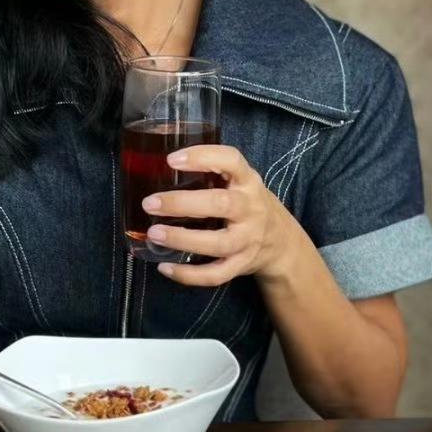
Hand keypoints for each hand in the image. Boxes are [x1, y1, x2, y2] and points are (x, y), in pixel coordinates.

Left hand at [142, 145, 299, 286]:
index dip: (202, 157)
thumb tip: (157, 169)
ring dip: (182, 239)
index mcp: (248, 182)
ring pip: (218, 243)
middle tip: (150, 203)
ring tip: (154, 234)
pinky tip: (165, 267)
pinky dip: (189, 275)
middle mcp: (250, 209)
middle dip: (182, 203)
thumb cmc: (247, 204)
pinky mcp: (241, 264)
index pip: (231, 161)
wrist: (281, 242)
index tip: (171, 160)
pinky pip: (216, 274)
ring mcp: (248, 240)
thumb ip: (212, 173)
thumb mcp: (240, 182)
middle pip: (220, 204)